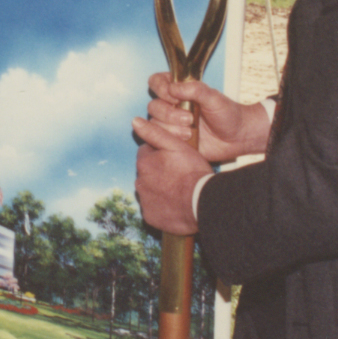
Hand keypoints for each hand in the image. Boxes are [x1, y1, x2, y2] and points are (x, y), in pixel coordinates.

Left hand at [132, 116, 212, 234]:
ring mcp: (144, 201)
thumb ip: (154, 132)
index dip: (161, 155)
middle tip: (179, 176)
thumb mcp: (176, 145)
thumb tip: (135, 121)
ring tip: (180, 191)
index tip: (174, 159)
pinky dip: (162, 207)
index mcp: (144, 163)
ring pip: (150, 191)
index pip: (147, 154)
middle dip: (159, 173)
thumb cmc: (192, 172)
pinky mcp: (150, 217)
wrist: (202, 203)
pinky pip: (154, 209)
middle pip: (147, 173)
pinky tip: (177, 205)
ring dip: (160, 190)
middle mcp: (139, 182)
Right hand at [146, 73, 270, 162]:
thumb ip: (195, 89)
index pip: (156, 82)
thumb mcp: (214, 97)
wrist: (237, 137)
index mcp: (179, 89)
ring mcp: (171, 123)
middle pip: (153, 106)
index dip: (160, 89)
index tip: (175, 97)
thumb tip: (173, 88)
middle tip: (190, 118)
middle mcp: (171, 105)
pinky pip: (160, 138)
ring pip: (154, 123)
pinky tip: (188, 139)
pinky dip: (172, 139)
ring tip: (190, 131)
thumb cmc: (227, 113)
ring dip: (172, 128)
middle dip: (169, 114)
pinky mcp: (173, 139)